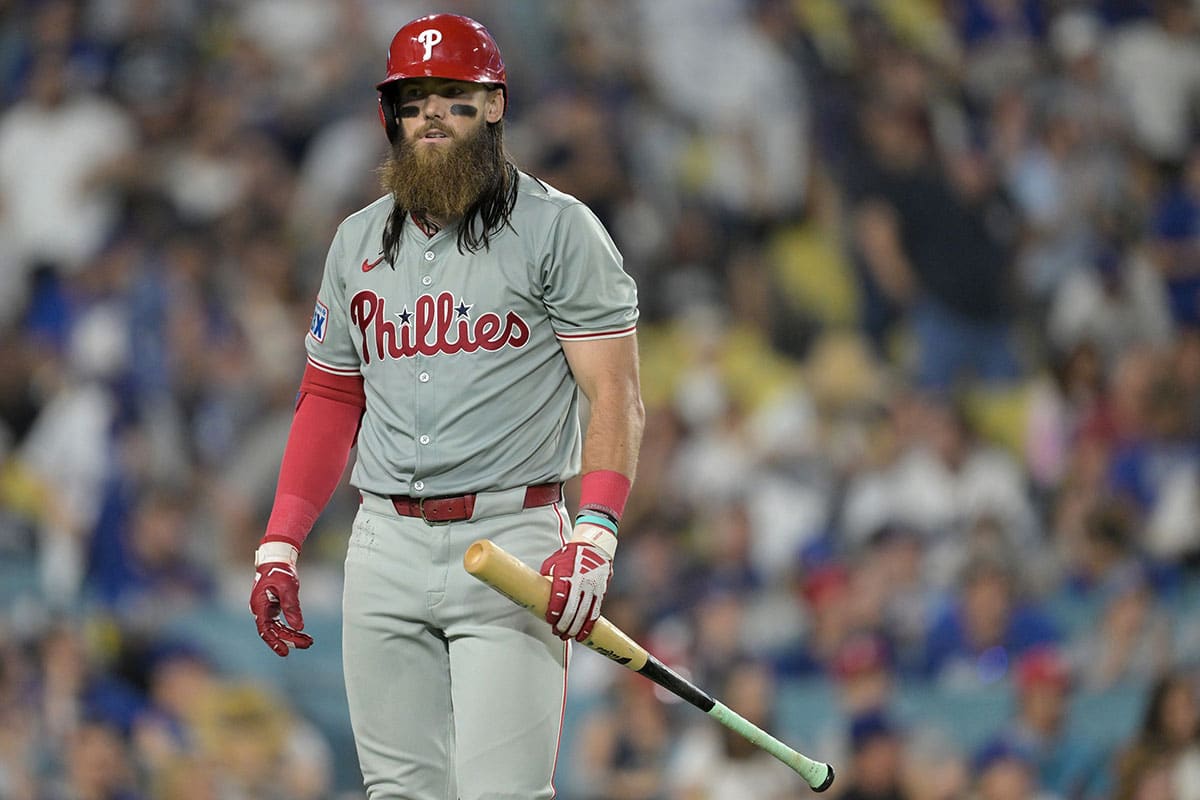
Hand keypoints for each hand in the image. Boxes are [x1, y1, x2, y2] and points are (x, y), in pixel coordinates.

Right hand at [249, 542, 313, 656]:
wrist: (277, 559)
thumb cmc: (280, 571)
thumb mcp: (288, 588)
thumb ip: (292, 607)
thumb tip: (299, 627)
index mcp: (259, 606)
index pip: (265, 630)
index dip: (275, 642)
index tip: (285, 652)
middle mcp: (260, 610)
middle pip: (274, 631)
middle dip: (290, 640)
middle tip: (308, 645)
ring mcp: (266, 609)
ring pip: (278, 628)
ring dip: (292, 635)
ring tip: (309, 642)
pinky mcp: (273, 607)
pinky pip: (281, 622)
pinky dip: (291, 627)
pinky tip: (302, 633)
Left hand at [540, 516, 616, 640]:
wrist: (595, 547)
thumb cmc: (570, 555)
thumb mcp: (554, 562)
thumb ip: (547, 578)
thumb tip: (536, 595)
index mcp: (567, 572)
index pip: (560, 595)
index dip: (555, 610)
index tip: (550, 619)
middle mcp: (581, 581)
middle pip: (572, 608)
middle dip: (564, 624)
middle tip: (557, 632)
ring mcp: (592, 588)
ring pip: (584, 614)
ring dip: (575, 628)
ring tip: (567, 637)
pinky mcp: (600, 593)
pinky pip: (595, 613)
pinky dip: (588, 626)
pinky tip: (582, 635)